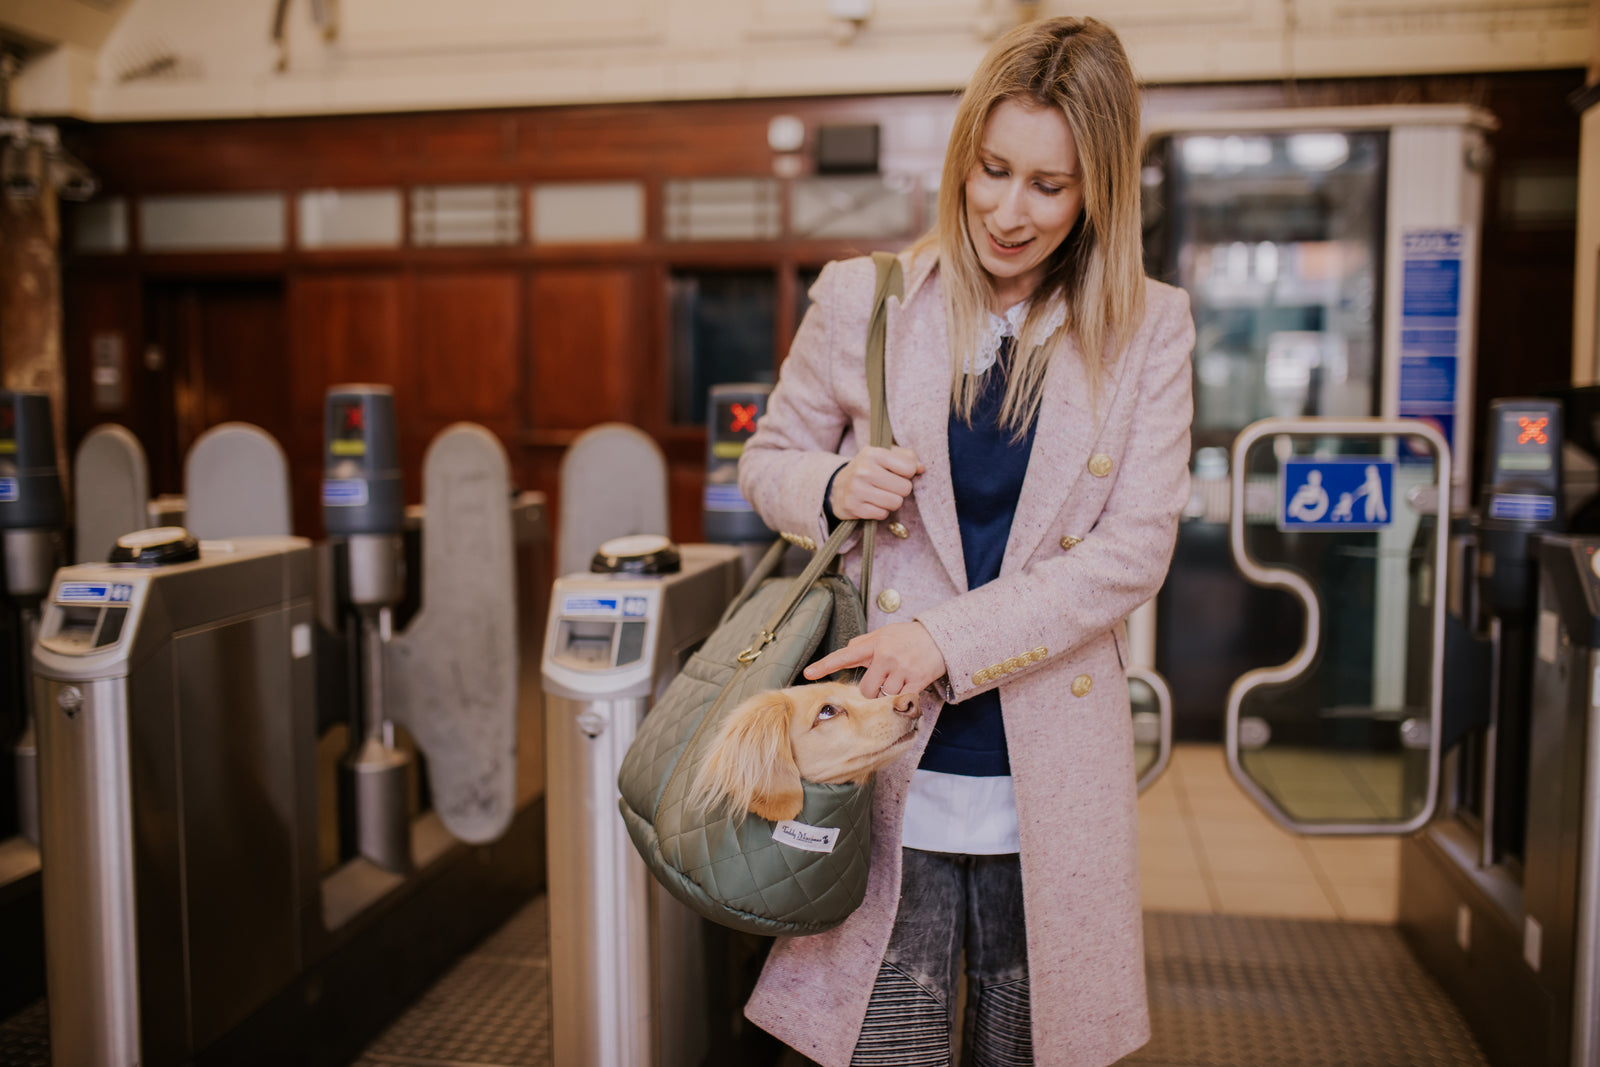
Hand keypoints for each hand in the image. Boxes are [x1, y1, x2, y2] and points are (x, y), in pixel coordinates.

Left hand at [804, 621, 946, 698]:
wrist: (941, 637)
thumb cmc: (908, 637)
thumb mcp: (885, 633)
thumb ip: (864, 642)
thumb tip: (848, 648)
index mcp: (874, 643)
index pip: (844, 655)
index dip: (825, 665)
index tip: (808, 672)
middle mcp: (886, 655)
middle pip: (866, 689)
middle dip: (872, 690)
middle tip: (884, 680)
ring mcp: (901, 669)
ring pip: (883, 697)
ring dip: (889, 694)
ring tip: (900, 679)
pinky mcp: (916, 681)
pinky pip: (900, 699)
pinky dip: (903, 697)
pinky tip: (909, 684)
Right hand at [829, 446, 923, 520]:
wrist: (838, 485)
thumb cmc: (869, 468)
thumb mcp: (885, 456)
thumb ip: (907, 457)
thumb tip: (921, 468)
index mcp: (873, 453)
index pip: (909, 468)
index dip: (908, 473)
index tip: (898, 473)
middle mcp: (863, 470)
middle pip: (905, 488)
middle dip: (901, 489)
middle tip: (890, 486)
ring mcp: (856, 489)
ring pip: (896, 503)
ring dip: (892, 502)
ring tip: (882, 495)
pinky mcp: (853, 507)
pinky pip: (882, 514)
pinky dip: (881, 511)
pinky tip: (872, 503)